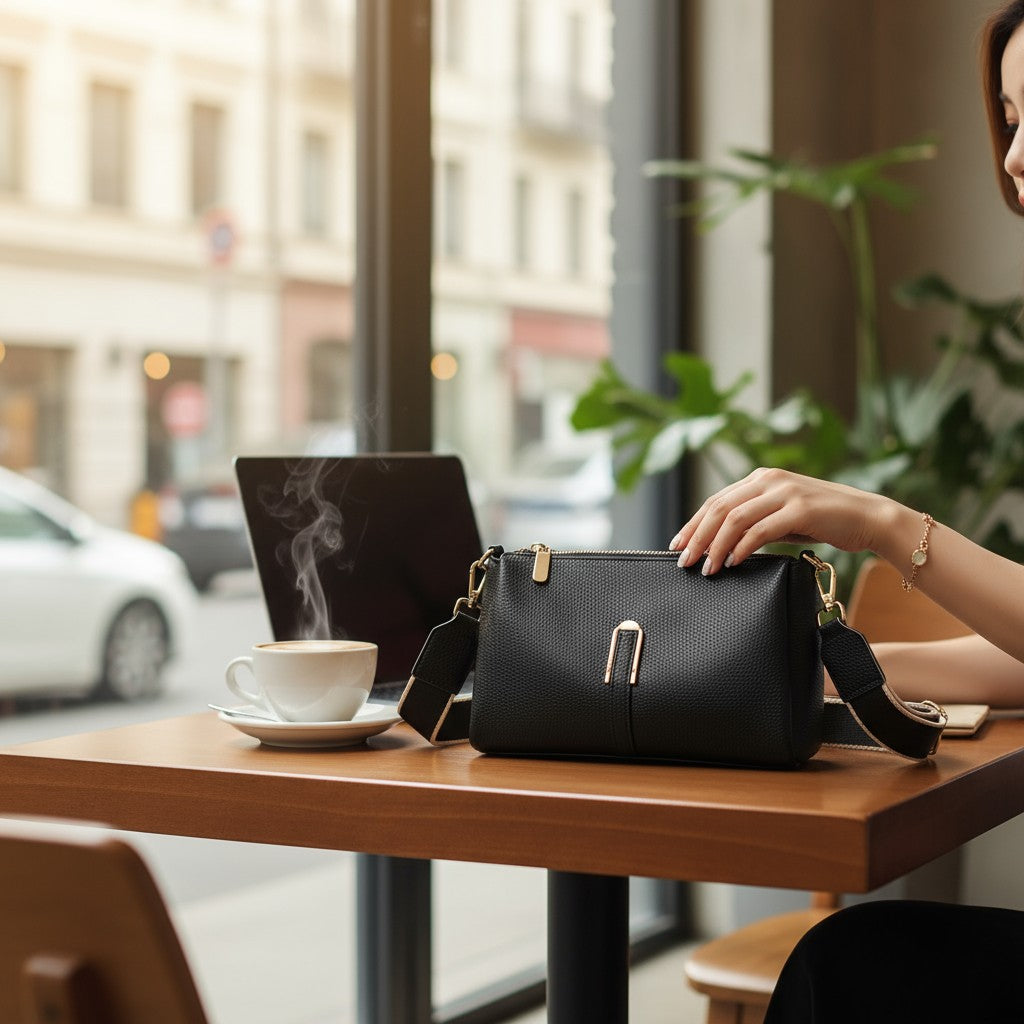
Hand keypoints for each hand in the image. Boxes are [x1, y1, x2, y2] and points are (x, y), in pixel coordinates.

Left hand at [669, 468, 893, 573]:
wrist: (868, 518)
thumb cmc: (824, 521)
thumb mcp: (782, 516)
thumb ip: (754, 522)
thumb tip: (721, 545)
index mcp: (762, 477)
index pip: (716, 500)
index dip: (693, 523)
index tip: (677, 545)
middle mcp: (770, 479)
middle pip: (719, 508)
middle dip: (697, 536)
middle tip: (684, 561)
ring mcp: (784, 492)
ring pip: (735, 518)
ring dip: (715, 545)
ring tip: (706, 568)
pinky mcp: (799, 509)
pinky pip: (759, 530)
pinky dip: (741, 548)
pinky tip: (732, 562)